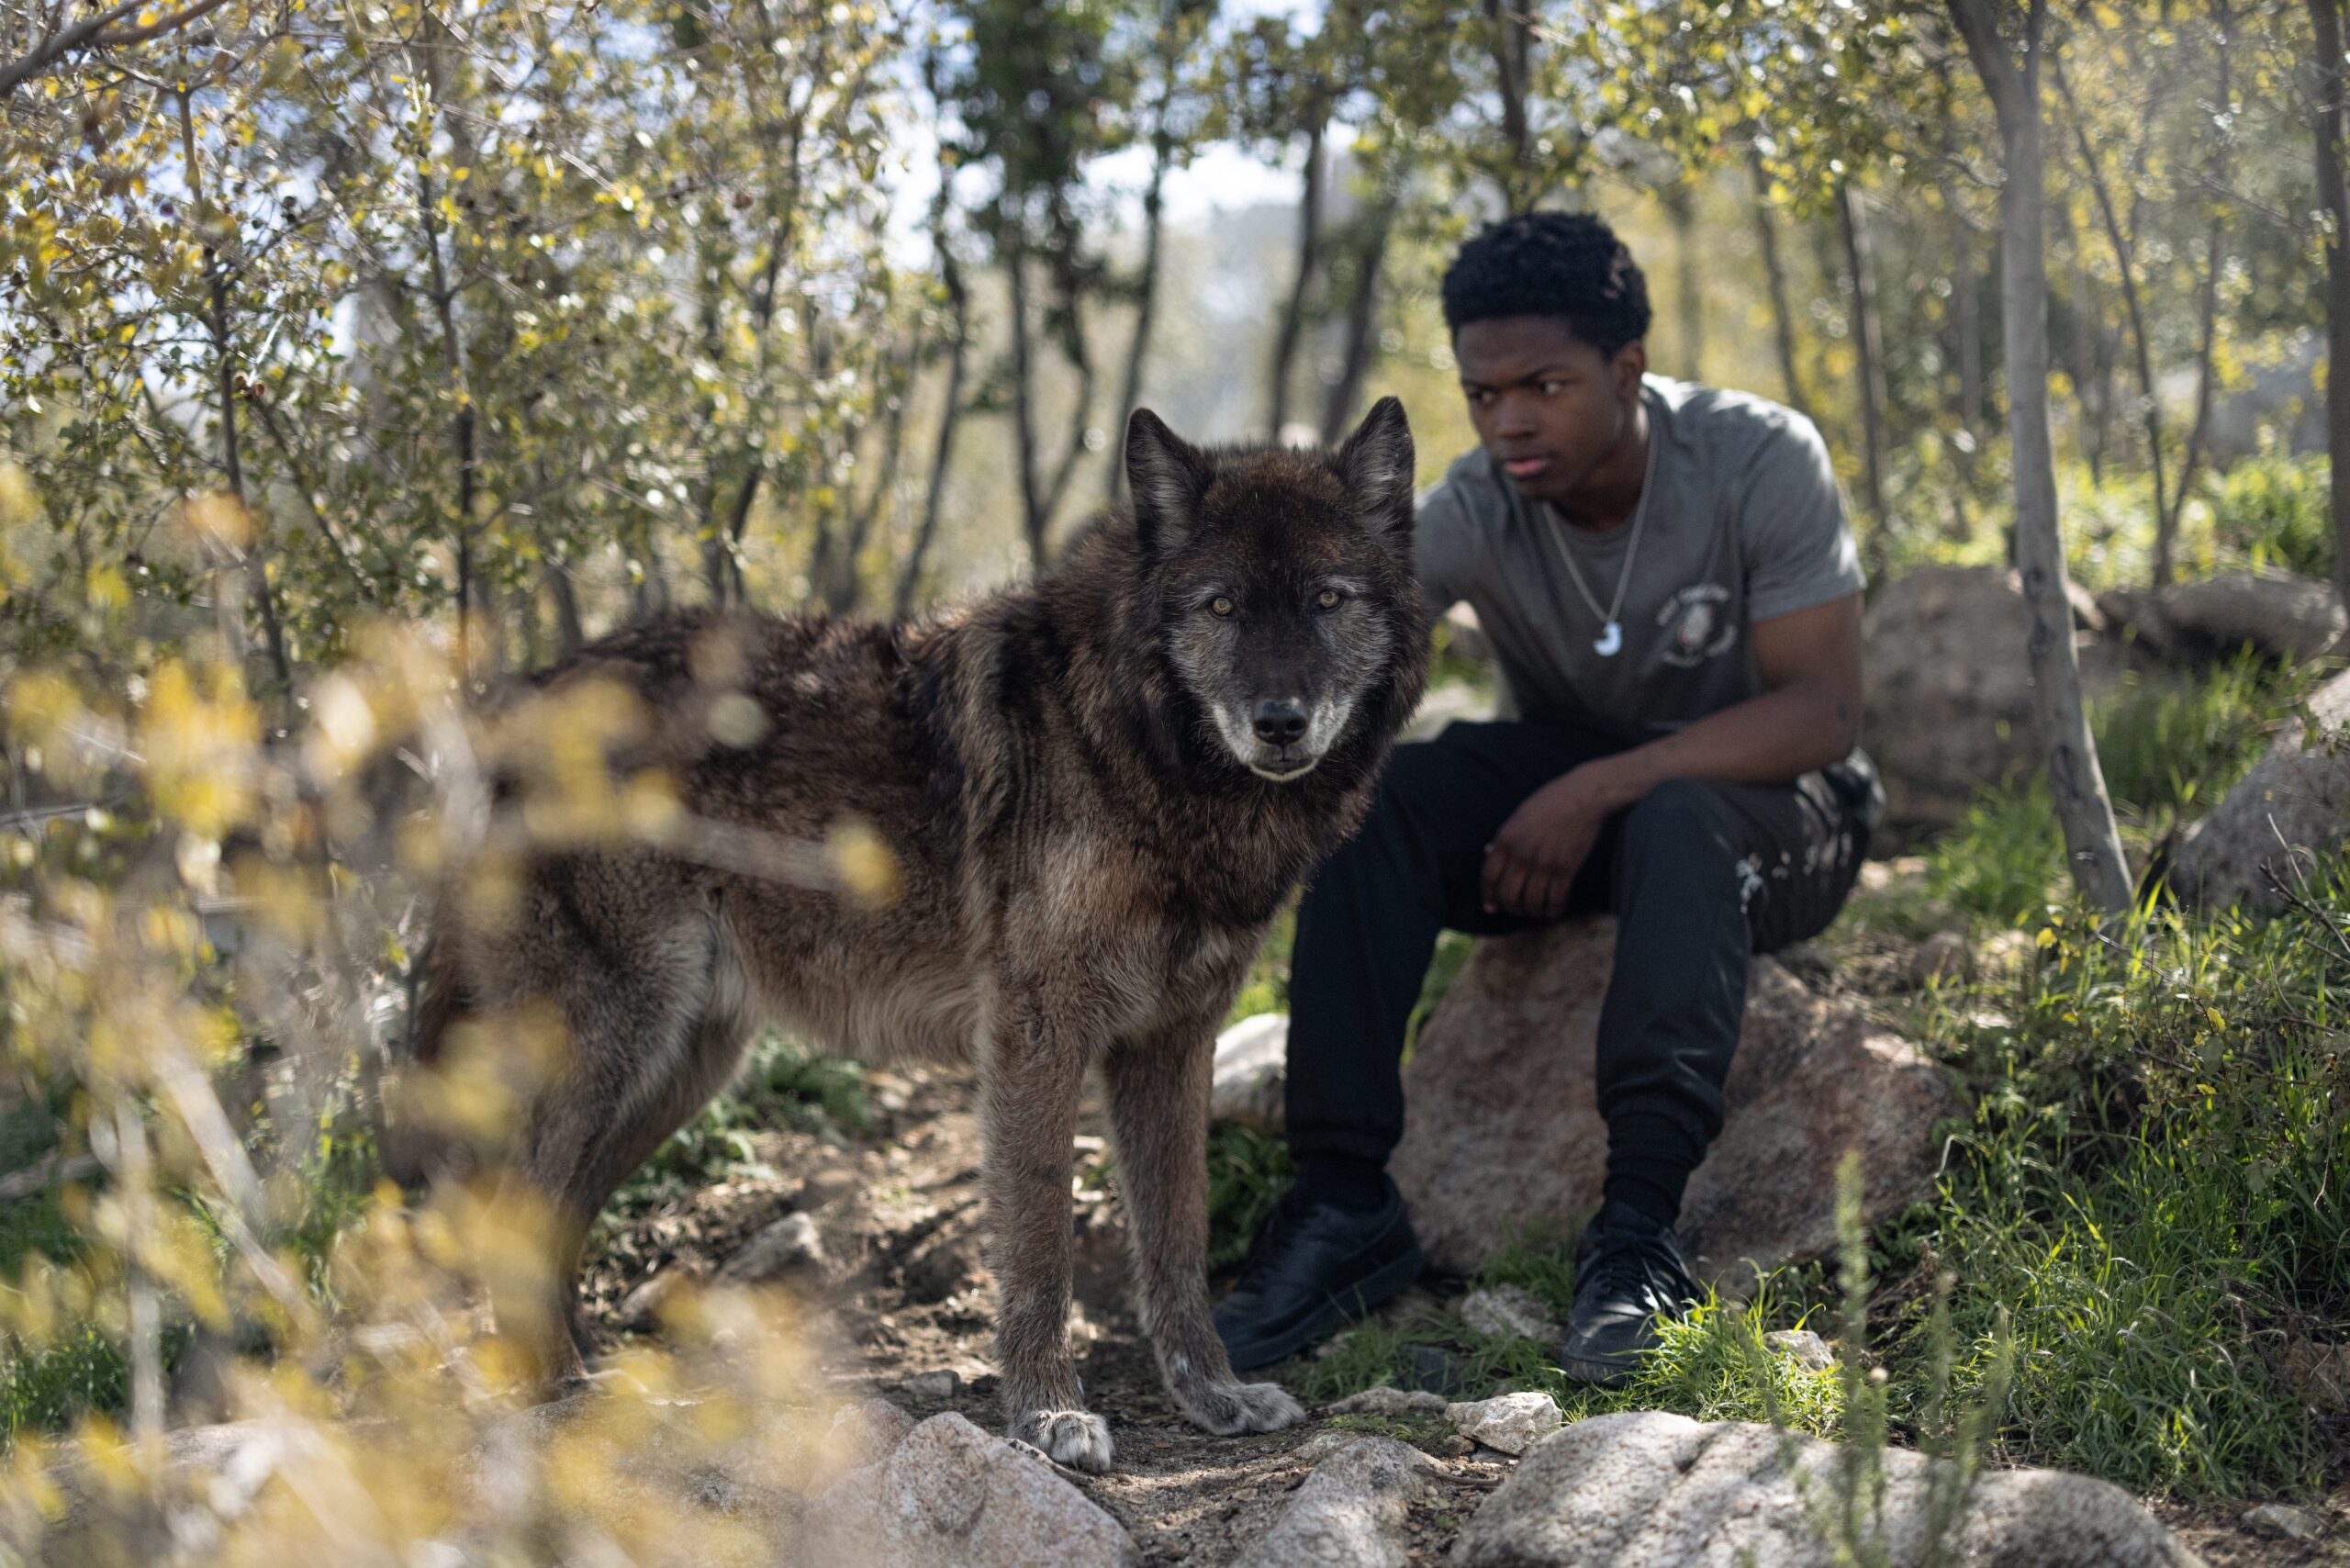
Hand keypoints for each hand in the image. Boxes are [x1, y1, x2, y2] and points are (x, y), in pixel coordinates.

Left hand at [1481, 767, 1616, 919]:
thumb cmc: (1550, 801)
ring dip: (1532, 912)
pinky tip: (1553, 911)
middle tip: (1517, 910)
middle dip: (1511, 908)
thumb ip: (1505, 837)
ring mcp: (1543, 863)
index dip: (1488, 896)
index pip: (1489, 877)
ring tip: (1536, 912)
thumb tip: (1487, 853)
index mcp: (1506, 839)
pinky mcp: (1566, 869)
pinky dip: (1553, 910)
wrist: (1584, 796)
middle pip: (1508, 895)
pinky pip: (1555, 899)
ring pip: (1531, 902)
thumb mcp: (1519, 815)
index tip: (1491, 907)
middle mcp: (1521, 854)